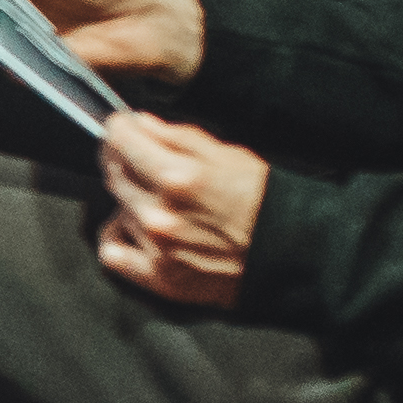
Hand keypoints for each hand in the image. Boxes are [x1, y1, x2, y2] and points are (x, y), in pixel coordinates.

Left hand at [89, 109, 269, 307]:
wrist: (290, 254)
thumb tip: (140, 124)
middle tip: (138, 158)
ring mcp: (157, 249)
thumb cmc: (265, 202)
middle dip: (122, 159)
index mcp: (178, 178)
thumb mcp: (229, 155)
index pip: (120, 143)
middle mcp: (161, 214)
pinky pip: (112, 254)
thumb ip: (178, 137)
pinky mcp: (159, 278)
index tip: (122, 127)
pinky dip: (118, 238)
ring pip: (116, 209)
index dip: (118, 129)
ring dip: (131, 199)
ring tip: (160, 199)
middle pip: (114, 174)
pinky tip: (135, 230)